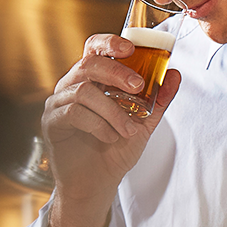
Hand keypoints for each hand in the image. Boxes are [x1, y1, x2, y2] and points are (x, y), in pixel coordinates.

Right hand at [41, 33, 180, 226]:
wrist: (97, 184)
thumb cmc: (116, 149)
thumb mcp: (143, 122)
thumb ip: (158, 99)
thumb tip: (175, 74)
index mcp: (93, 78)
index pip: (94, 47)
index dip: (110, 42)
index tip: (131, 49)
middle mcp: (72, 85)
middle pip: (89, 63)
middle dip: (116, 72)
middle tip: (138, 87)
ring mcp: (58, 102)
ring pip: (83, 90)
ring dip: (112, 109)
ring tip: (128, 128)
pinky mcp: (51, 122)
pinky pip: (73, 112)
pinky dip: (97, 124)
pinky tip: (109, 136)